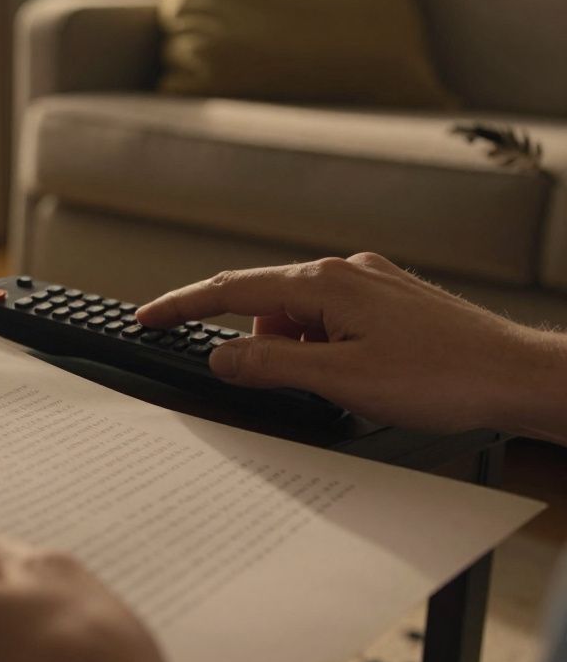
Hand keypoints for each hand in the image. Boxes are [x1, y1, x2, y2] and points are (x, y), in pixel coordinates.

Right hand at [136, 253, 566, 441]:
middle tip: (277, 385)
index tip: (145, 317)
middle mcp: (344, 272)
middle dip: (257, 346)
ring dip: (297, 353)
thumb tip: (221, 356)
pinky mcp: (389, 301)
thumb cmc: (441, 377)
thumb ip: (269, 365)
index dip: (181, 306)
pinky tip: (357, 378)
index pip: (231, 289)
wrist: (517, 376)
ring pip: (301, 318)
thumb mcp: (340, 381)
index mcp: (324, 284)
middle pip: (266, 305)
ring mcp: (369, 284)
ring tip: (340, 388)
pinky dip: (324, 350)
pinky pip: (331, 322)